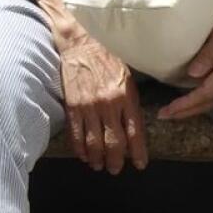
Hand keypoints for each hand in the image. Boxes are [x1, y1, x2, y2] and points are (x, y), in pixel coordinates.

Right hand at [55, 28, 148, 173]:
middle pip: (114, 144)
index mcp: (126, 97)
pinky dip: (80, 149)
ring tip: (99, 165)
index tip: (139, 165)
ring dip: (97, 159)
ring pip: (94, 144)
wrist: (82, 43)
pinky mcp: (73, 106)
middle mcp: (109, 104)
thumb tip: (134, 129)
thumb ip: (131, 103)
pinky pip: (76, 135)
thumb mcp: (128, 78)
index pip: (135, 133)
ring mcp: (89, 106)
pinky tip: (83, 155)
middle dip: (116, 162)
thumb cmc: (109, 59)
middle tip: (115, 169)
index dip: (138, 153)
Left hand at [156, 0, 212, 120]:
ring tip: (175, 111)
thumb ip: (209, 53)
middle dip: (186, 111)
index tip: (167, 111)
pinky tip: (193, 97)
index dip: (185, 105)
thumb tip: (192, 75)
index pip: (204, 94)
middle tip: (164, 115)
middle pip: (208, 102)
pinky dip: (203, 99)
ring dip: (194, 107)